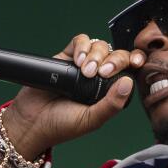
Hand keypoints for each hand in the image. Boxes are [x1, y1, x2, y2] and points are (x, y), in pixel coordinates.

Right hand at [1, 34, 144, 159]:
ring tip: (85, 71)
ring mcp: (82, 66)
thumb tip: (128, 82)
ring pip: (100, 46)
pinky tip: (77, 61)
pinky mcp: (66, 57)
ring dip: (96, 55)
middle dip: (114, 60)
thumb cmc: (61, 126)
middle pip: (116, 55)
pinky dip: (82, 46)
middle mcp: (98, 77)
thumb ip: (111, 104)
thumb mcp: (91, 120)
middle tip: (101, 72)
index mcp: (109, 92)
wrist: (31, 121)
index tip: (136, 62)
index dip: (134, 62)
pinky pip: (80, 41)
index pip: (128, 71)